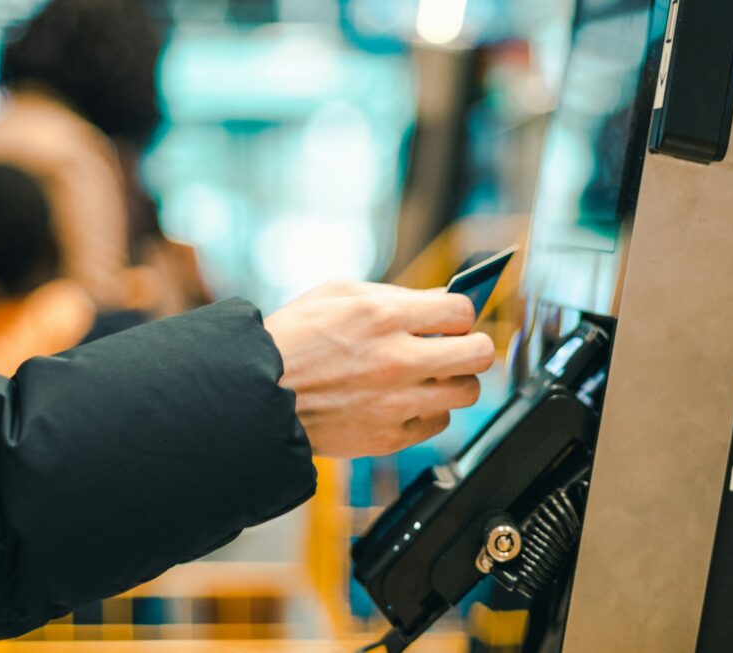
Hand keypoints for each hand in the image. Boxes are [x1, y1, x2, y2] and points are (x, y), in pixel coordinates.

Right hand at [264, 281, 495, 457]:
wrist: (254, 397)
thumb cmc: (291, 340)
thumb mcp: (336, 295)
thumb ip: (393, 294)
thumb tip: (440, 299)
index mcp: (383, 316)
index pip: (462, 311)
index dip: (462, 314)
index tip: (452, 319)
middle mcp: (396, 360)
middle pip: (479, 354)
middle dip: (471, 347)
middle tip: (456, 347)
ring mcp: (395, 402)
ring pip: (466, 393)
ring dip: (453, 382)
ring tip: (429, 376)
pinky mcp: (389, 437)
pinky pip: (438, 423)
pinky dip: (427, 412)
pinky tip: (405, 400)